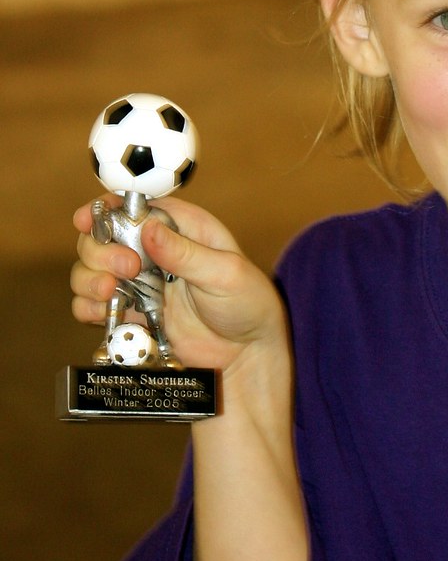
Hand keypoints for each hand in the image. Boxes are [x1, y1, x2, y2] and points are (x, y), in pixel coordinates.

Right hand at [71, 196, 286, 374]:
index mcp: (182, 228)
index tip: (87, 219)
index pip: (135, 206)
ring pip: (90, 270)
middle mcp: (154, 250)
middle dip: (100, 249)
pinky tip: (102, 313)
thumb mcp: (225, 274)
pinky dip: (88, 308)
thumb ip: (186, 253)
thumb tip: (148, 227)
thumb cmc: (247, 304)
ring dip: (89, 278)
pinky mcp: (130, 312)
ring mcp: (139, 282)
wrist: (246, 354)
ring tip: (108, 291)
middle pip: (103, 236)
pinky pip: (92, 306)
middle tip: (126, 268)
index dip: (106, 209)